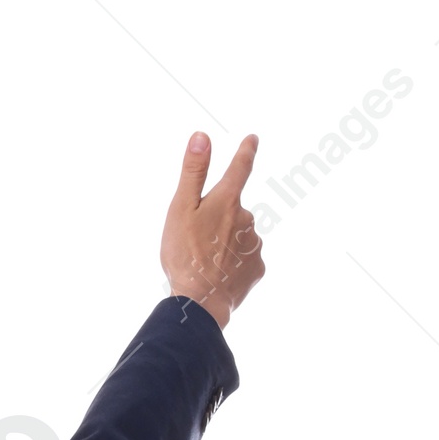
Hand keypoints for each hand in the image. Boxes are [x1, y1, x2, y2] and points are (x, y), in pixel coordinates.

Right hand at [161, 130, 265, 329]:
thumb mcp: (181, 209)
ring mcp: (255, 244)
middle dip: (218, 221)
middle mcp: (247, 218)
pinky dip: (233, 264)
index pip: (241, 167)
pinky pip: (245, 260)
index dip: (246, 151)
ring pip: (239, 237)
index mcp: (227, 200)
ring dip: (224, 244)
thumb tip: (202, 136)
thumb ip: (193, 172)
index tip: (252, 139)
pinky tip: (218, 275)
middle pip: (233, 211)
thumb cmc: (185, 255)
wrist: (201, 303)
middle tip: (196, 242)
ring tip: (205, 263)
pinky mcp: (258, 268)